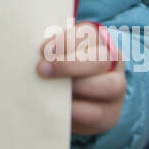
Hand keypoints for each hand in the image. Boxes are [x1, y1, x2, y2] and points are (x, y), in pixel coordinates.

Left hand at [36, 21, 125, 135]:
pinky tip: (61, 107)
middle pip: (100, 59)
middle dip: (69, 64)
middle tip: (41, 70)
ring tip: (52, 89)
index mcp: (99, 40)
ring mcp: (117, 88)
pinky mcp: (111, 114)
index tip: (42, 50)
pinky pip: (98, 113)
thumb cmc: (61, 69)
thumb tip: (30, 51)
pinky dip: (77, 110)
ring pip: (109, 85)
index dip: (65, 41)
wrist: (76, 102)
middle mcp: (112, 62)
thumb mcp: (57, 54)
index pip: (89, 34)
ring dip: (77, 87)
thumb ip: (50, 50)